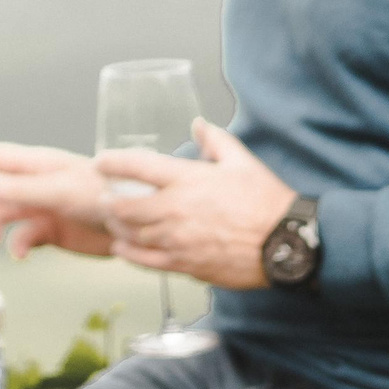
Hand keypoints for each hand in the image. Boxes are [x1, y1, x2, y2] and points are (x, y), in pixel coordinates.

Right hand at [0, 142, 115, 258]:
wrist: (139, 223)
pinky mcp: (52, 232)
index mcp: (36, 165)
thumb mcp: (58, 190)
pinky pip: (24, 237)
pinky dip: (18, 246)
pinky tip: (22, 254)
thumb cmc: (103, 194)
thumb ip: (18, 188)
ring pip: (5, 214)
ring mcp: (43, 208)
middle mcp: (35, 184)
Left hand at [93, 118, 295, 291]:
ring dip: (116, 226)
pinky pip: (146, 260)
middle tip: (103, 196)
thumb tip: (198, 124)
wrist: (286, 244)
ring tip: (111, 220)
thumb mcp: (242, 161)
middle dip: (108, 200)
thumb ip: (215, 140)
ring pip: (131, 234)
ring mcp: (178, 240)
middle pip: (124, 205)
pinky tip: (122, 248)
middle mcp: (176, 210)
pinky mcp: (185, 264)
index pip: (137, 166)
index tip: (101, 161)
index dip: (112, 162)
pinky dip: (129, 253)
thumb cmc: (266, 202)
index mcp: (187, 180)